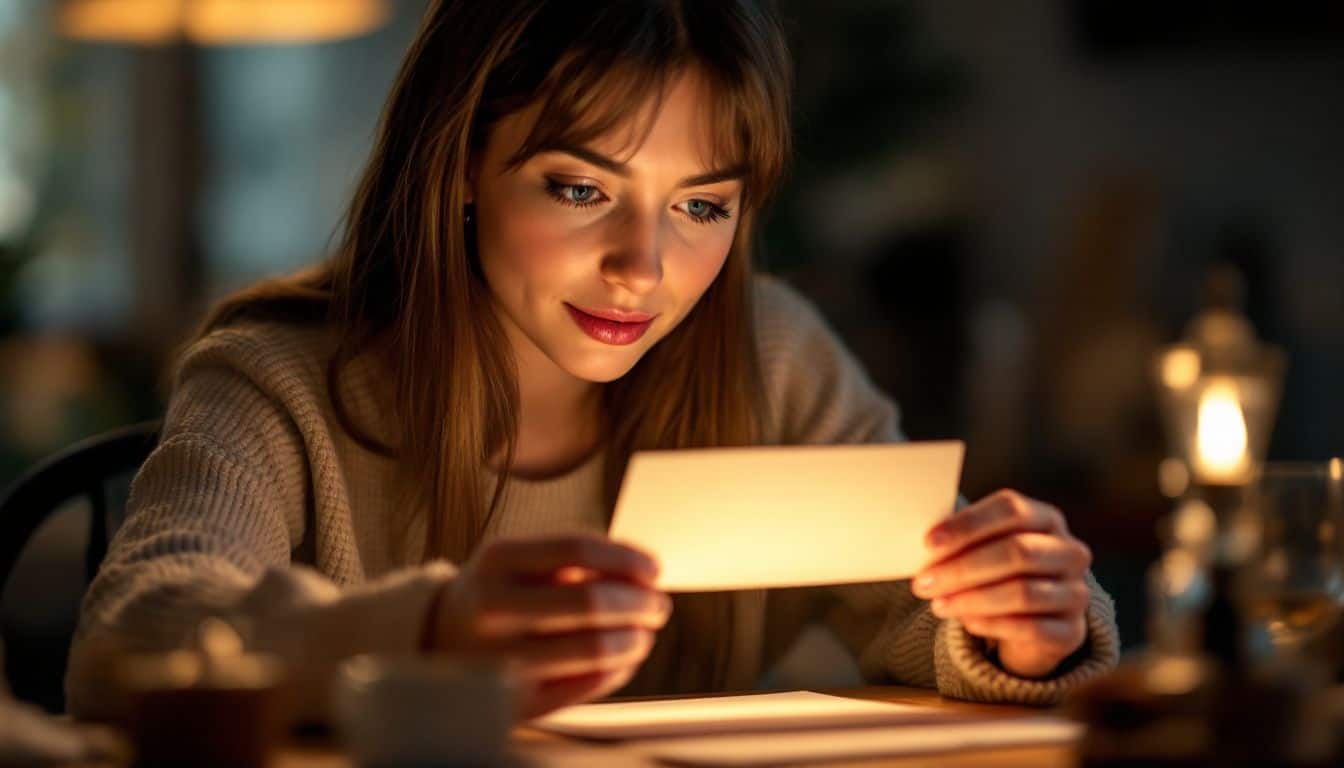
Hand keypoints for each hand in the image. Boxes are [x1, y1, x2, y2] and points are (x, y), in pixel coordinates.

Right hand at [425, 534, 671, 717]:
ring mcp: (501, 660)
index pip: (577, 548)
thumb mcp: (521, 560)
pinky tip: (621, 661)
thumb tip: (646, 574)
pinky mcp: (514, 702)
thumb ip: (578, 560)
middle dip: (641, 603)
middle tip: (659, 606)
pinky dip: (617, 671)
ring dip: (636, 640)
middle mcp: (493, 609)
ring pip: (596, 651)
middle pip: (591, 602)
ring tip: (643, 635)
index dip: (627, 557)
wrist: (437, 642)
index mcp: (498, 561)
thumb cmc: (499, 593)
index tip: (655, 570)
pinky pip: (588, 687)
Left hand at [913, 490, 1091, 677]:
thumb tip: (923, 545)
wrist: (1031, 622)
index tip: (927, 543)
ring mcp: (1075, 593)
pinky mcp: (1072, 632)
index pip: (1011, 509)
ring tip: (937, 605)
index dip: (967, 525)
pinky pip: (1030, 628)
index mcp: (1046, 518)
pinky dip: (992, 624)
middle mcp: (1069, 552)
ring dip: (971, 599)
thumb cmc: (996, 573)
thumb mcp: (982, 548)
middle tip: (923, 583)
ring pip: (1022, 593)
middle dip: (962, 568)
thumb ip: (960, 541)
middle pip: (1017, 552)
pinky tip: (966, 622)